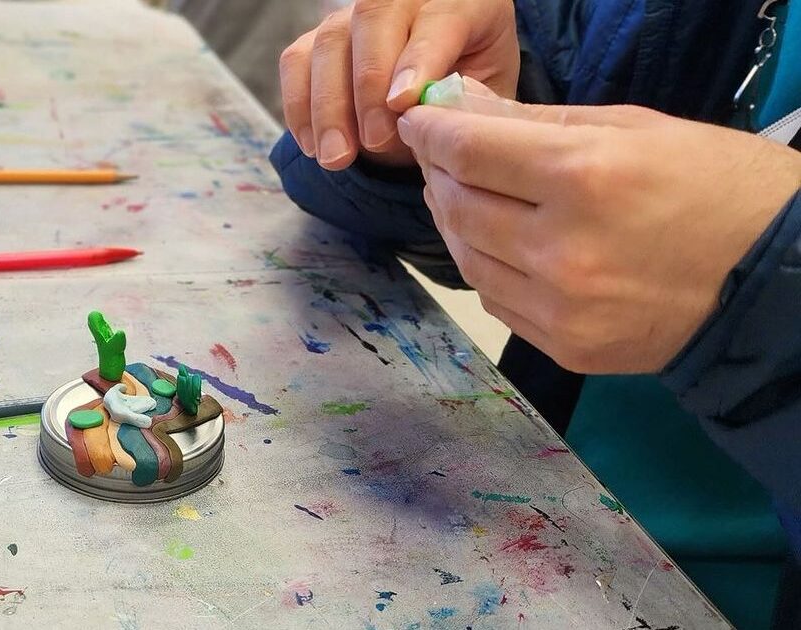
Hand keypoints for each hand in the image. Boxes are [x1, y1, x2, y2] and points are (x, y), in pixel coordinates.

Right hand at [279, 0, 518, 170]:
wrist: (437, 95)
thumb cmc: (466, 94)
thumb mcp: (482, 99)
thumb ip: (459, 103)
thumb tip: (422, 121)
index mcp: (462, 3)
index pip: (437, 21)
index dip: (418, 60)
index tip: (403, 104)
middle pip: (374, 20)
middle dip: (368, 86)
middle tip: (373, 141)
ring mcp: (353, 15)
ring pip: (330, 42)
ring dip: (329, 106)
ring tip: (337, 158)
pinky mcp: (318, 38)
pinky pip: (296, 61)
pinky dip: (300, 107)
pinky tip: (315, 147)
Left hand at [398, 103, 800, 372]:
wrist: (776, 279)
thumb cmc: (715, 186)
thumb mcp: (632, 128)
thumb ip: (534, 121)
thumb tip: (459, 105)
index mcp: (585, 178)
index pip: (469, 150)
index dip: (432, 131)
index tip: (419, 121)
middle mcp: (563, 250)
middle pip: (458, 206)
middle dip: (437, 172)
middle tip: (439, 154)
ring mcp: (562, 308)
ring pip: (466, 259)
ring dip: (452, 221)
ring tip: (460, 193)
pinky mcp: (565, 348)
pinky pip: (495, 301)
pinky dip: (483, 265)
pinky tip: (493, 241)